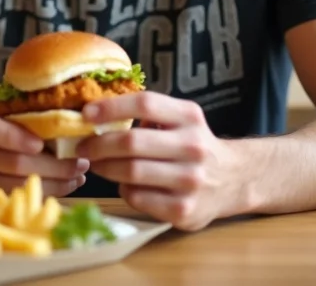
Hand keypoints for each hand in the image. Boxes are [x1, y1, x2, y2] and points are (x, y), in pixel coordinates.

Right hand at [0, 99, 88, 196]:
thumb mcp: (1, 107)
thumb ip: (24, 108)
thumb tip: (68, 109)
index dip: (14, 136)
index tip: (42, 143)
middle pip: (11, 162)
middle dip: (52, 164)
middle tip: (81, 160)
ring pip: (18, 184)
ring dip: (55, 181)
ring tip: (79, 172)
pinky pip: (20, 197)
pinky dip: (48, 191)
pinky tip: (67, 183)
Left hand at [77, 92, 244, 230]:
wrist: (233, 179)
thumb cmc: (192, 145)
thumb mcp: (181, 119)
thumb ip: (148, 114)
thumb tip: (96, 113)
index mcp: (189, 117)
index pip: (146, 104)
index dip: (112, 107)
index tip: (86, 113)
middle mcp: (194, 146)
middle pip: (132, 142)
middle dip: (98, 144)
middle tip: (82, 146)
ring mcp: (191, 180)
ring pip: (131, 173)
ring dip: (105, 168)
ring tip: (96, 164)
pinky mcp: (184, 210)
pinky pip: (138, 198)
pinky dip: (124, 190)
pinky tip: (125, 184)